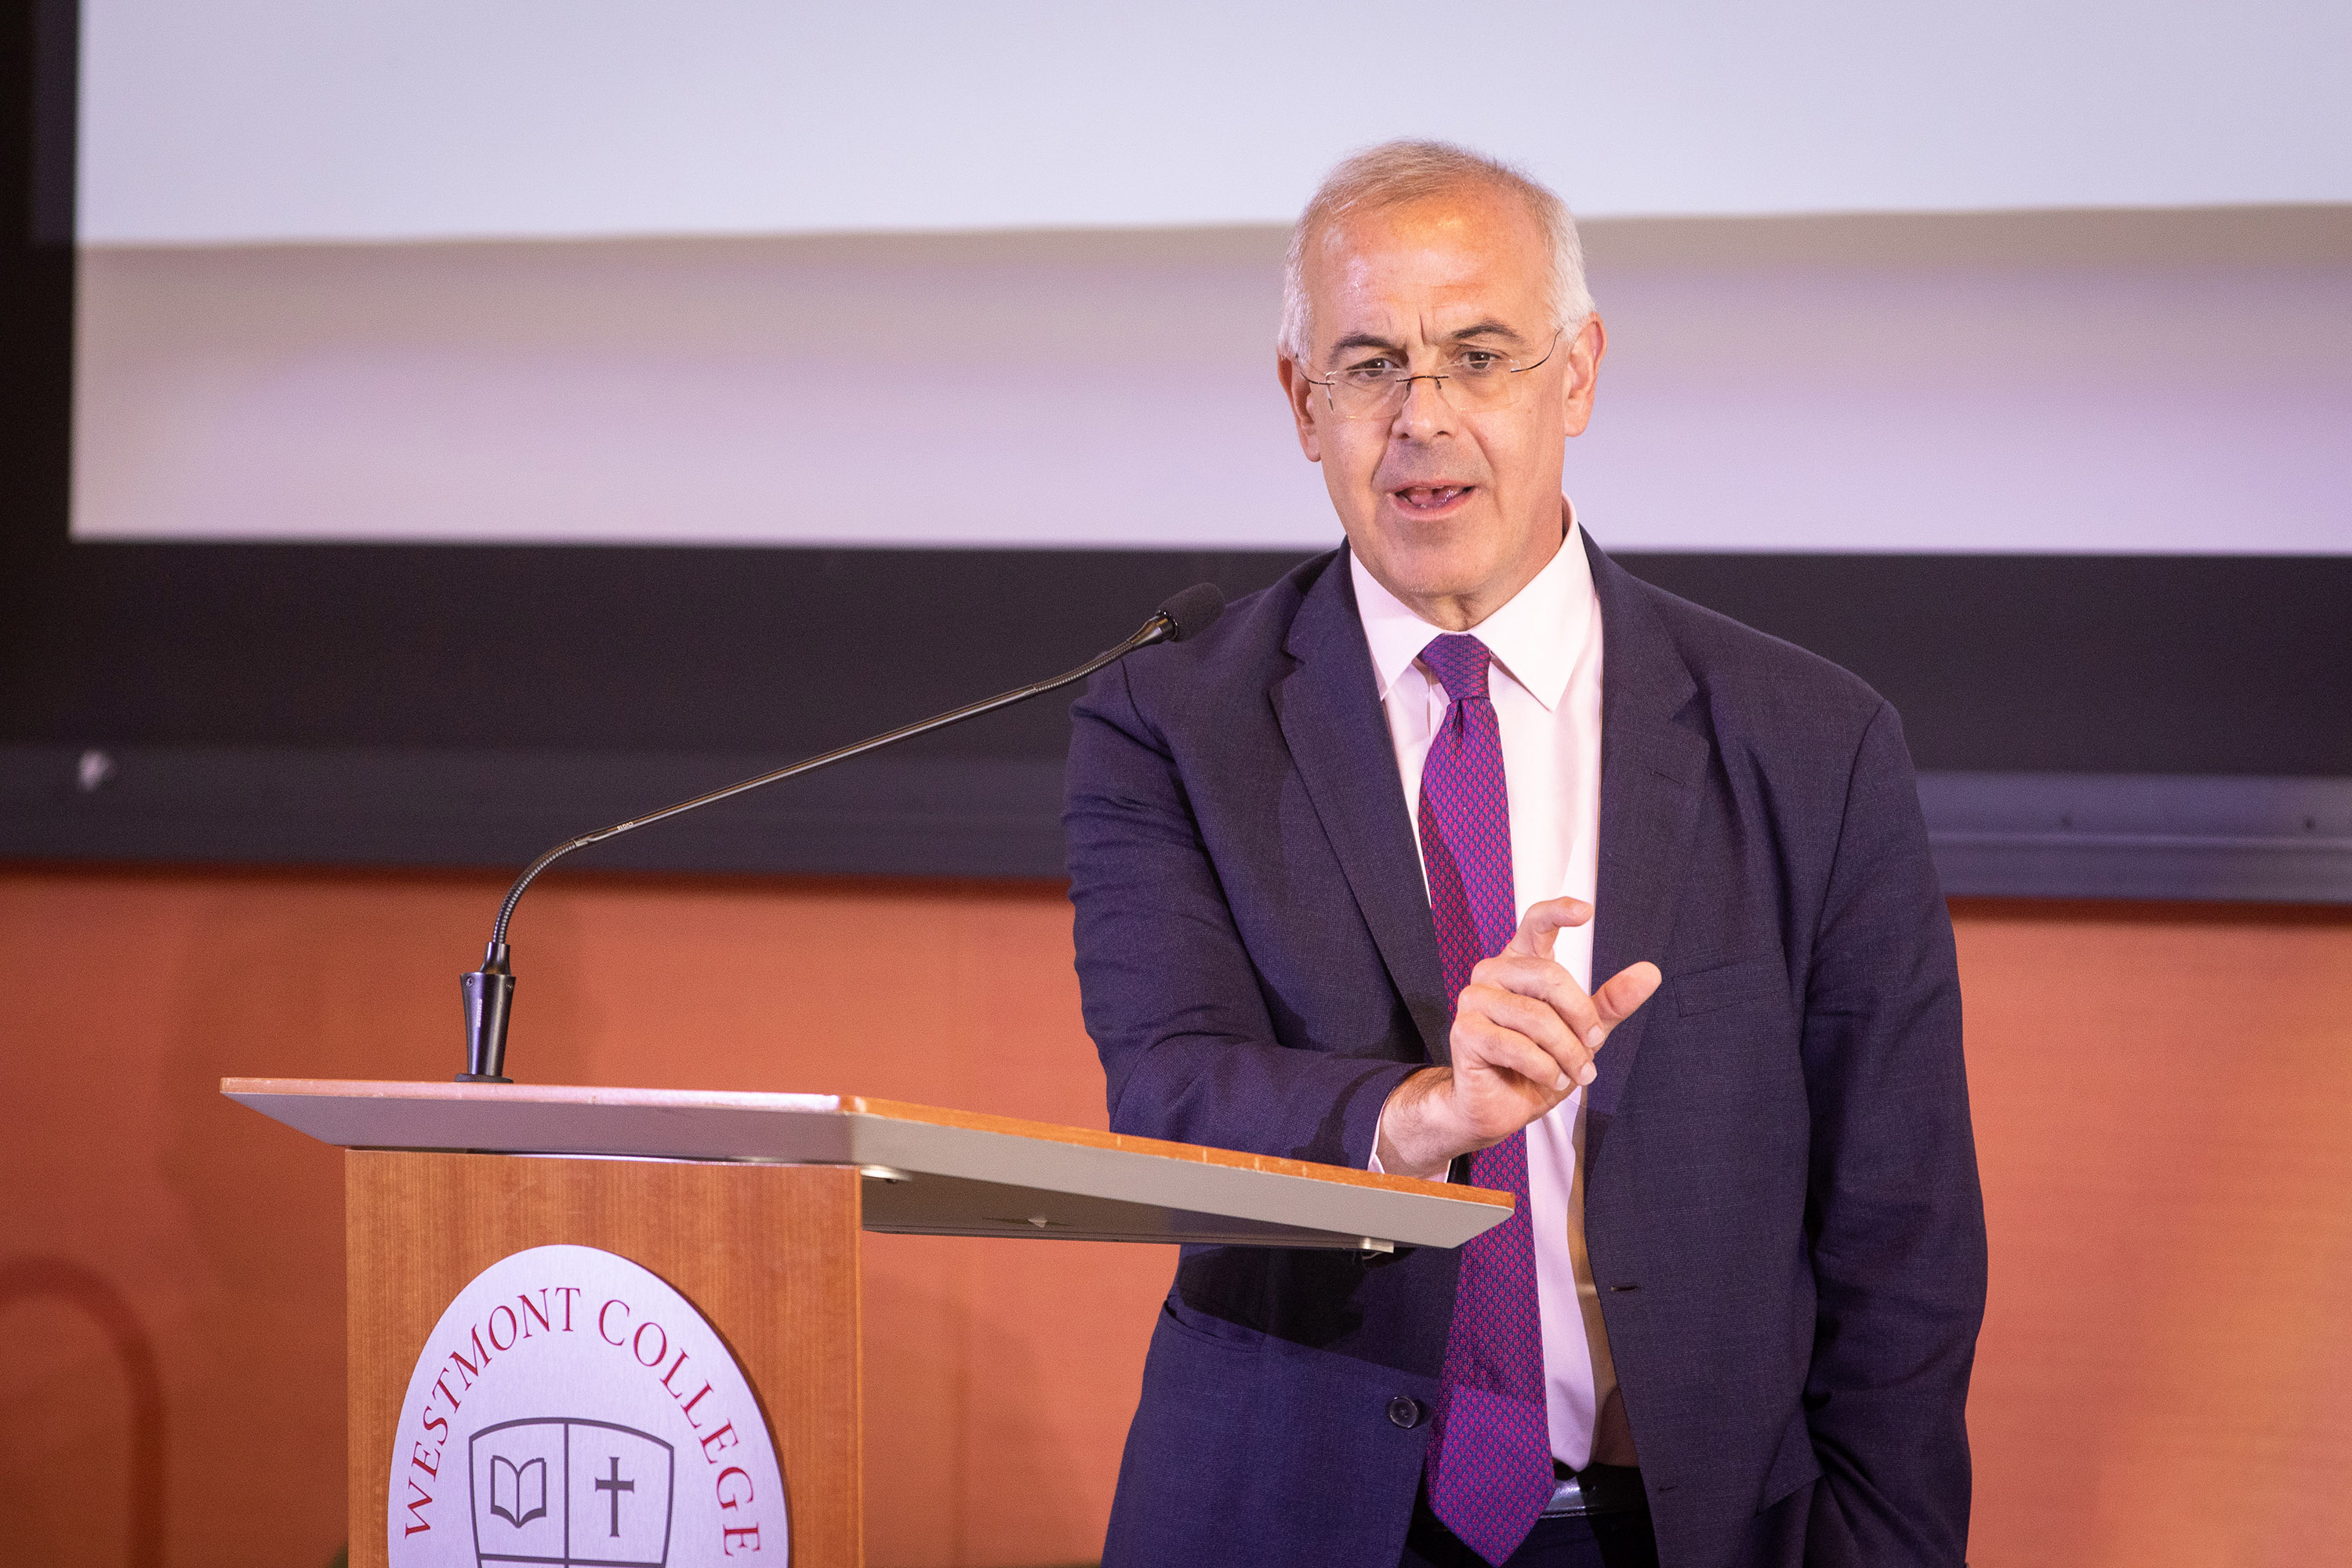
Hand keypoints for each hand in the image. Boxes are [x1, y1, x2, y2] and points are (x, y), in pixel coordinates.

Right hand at [1374, 897, 1662, 1179]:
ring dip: (1567, 1053)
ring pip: (1537, 1017)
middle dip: (1581, 1018)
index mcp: (1520, 964)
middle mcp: (1492, 974)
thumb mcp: (1582, 1033)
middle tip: (1592, 1046)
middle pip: (1549, 976)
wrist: (1500, 1107)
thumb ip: (1611, 1003)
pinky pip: (1518, 1047)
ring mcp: (1474, 1000)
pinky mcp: (1465, 1032)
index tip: (1586, 912)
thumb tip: (1649, 972)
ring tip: (1572, 1073)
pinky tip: (1549, 1078)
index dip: (1558, 913)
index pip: (1535, 924)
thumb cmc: (1536, 1065)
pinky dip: (1545, 1069)